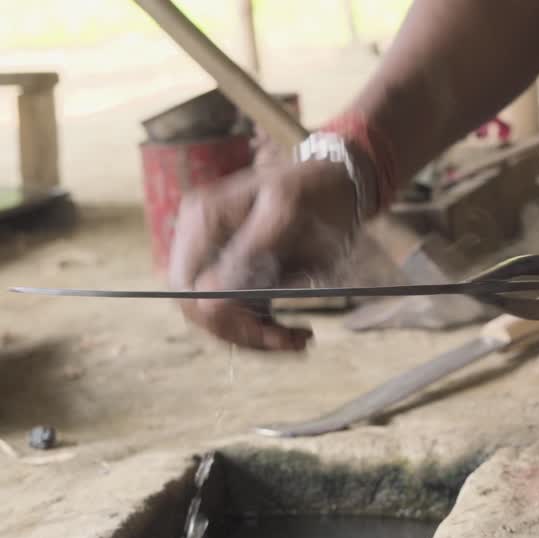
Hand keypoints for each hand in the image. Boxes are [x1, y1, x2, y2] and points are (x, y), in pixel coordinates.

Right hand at [168, 160, 358, 350]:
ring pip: (220, 317)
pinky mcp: (238, 271)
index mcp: (203, 221)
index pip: (187, 289)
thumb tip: (208, 298)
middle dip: (244, 334)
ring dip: (258, 337)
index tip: (268, 333)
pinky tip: (296, 331)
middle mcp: (201, 240)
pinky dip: (266, 328)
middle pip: (201, 308)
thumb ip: (250, 253)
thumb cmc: (314, 190)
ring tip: (302, 338)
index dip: (220, 320)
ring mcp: (217, 256)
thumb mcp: (286, 215)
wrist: (337, 181)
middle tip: (294, 341)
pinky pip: (239, 311)